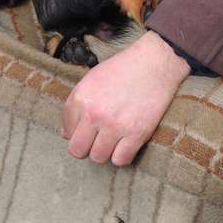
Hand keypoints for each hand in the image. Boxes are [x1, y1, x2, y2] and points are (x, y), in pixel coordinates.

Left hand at [62, 30, 190, 165]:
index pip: (67, 131)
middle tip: (99, 138)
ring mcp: (116, 125)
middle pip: (78, 150)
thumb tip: (66, 135)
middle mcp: (95, 114)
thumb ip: (75, 106)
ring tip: (114, 139)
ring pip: (98, 158)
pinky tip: (127, 143)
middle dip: (86, 147)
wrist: (156, 62)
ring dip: (105, 151)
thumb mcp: (92, 80)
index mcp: (82, 98)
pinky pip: (120, 160)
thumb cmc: (124, 69)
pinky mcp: (137, 133)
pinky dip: (122, 155)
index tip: (91, 126)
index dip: (78, 131)